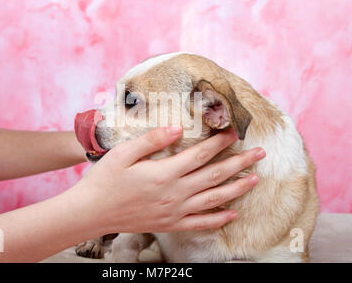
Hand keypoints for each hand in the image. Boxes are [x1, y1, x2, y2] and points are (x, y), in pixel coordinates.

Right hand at [70, 125, 264, 234]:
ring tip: (255, 179)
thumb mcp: (123, 153)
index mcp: (164, 173)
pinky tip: (232, 214)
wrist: (91, 213)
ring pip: (214, 200)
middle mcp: (174, 193)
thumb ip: (152, 140)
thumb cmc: (104, 180)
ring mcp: (174, 211)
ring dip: (237, 189)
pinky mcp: (169, 224)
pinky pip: (200, 223)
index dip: (219, 142)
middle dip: (239, 163)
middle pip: (214, 176)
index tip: (234, 132)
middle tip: (260, 154)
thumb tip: (177, 128)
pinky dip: (218, 219)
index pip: (200, 154)